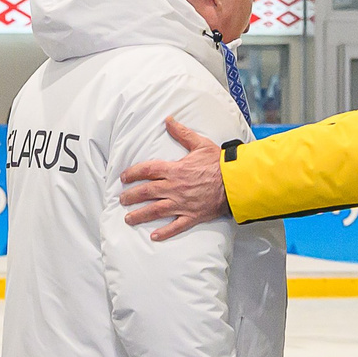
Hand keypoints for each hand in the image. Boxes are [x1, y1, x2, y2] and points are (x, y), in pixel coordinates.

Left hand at [118, 117, 229, 239]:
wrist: (236, 181)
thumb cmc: (219, 163)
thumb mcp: (200, 144)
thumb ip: (182, 133)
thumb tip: (168, 120)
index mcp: (175, 170)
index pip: (147, 170)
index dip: (133, 173)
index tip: (124, 177)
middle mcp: (175, 188)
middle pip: (146, 192)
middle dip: (131, 196)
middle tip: (121, 199)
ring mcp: (182, 203)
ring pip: (156, 211)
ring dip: (140, 215)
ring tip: (128, 218)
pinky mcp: (192, 215)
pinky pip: (176, 226)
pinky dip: (165, 232)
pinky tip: (154, 237)